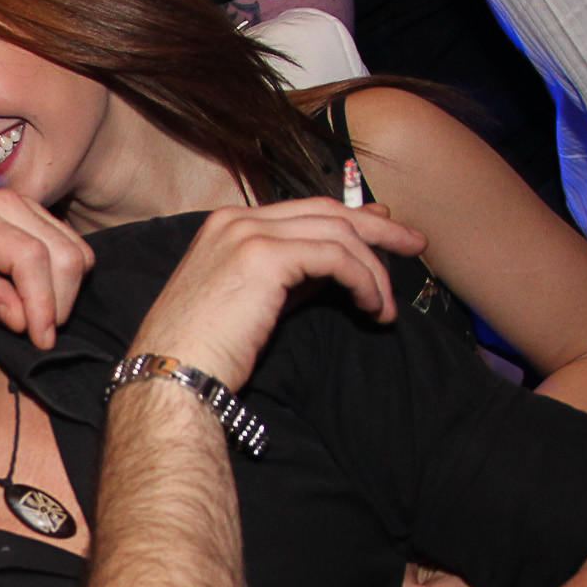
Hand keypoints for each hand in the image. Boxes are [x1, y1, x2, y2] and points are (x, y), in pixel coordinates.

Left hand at [0, 186, 93, 348]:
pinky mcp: (38, 211)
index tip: (42, 339)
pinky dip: (69, 276)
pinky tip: (44, 296)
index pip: (29, 257)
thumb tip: (24, 320)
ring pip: (77, 249)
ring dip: (68, 292)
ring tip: (41, 319)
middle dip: (61, 302)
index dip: (42, 302)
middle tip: (41, 335)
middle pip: (63, 254)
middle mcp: (6, 204)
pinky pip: (74, 244)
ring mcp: (26, 204)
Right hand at [132, 200, 426, 391]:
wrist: (172, 376)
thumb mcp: (251, 302)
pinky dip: (363, 280)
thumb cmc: (203, 353)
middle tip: (414, 245)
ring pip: (337, 233)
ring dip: (372, 268)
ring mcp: (248, 233)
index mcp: (226, 225)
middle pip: (327, 211)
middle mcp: (236, 220)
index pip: (304, 210)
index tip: (385, 232)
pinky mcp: (264, 256)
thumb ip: (290, 276)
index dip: (351, 219)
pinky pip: (335, 257)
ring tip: (385, 305)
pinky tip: (372, 307)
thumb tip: (337, 267)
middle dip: (377, 229)